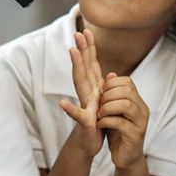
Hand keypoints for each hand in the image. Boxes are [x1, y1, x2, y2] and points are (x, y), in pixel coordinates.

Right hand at [60, 30, 105, 158]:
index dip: (90, 49)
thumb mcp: (105, 102)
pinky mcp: (85, 122)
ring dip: (76, 68)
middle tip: (78, 33)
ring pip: (80, 84)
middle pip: (84, 69)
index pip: (92, 65)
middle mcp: (87, 94)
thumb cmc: (97, 122)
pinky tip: (62, 103)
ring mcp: (85, 106)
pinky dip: (70, 109)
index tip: (87, 32)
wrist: (89, 143)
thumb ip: (105, 88)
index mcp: (94, 89)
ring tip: (72, 53)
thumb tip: (113, 73)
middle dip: (81, 50)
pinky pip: (78, 115)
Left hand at [97, 75, 148, 169]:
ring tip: (99, 115)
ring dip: (107, 108)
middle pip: (127, 91)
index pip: (127, 82)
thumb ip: (112, 94)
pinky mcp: (135, 136)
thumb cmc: (117, 131)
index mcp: (137, 101)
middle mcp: (142, 109)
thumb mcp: (112, 110)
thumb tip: (111, 74)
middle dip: (108, 95)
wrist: (124, 156)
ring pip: (126, 105)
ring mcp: (141, 122)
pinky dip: (107, 121)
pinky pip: (121, 123)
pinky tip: (100, 124)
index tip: (100, 93)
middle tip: (99, 105)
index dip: (110, 84)